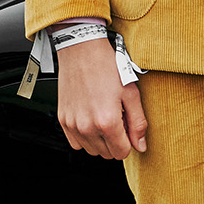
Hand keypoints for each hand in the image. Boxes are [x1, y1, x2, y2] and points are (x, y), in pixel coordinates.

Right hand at [57, 39, 146, 158]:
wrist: (82, 50)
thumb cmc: (106, 66)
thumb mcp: (131, 93)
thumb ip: (138, 123)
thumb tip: (140, 145)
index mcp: (106, 121)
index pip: (121, 152)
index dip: (128, 142)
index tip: (127, 127)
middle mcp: (87, 126)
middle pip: (107, 154)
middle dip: (115, 141)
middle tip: (117, 118)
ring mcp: (72, 124)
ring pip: (91, 150)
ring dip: (100, 140)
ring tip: (103, 117)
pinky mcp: (63, 120)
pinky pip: (76, 143)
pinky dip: (85, 137)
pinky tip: (91, 119)